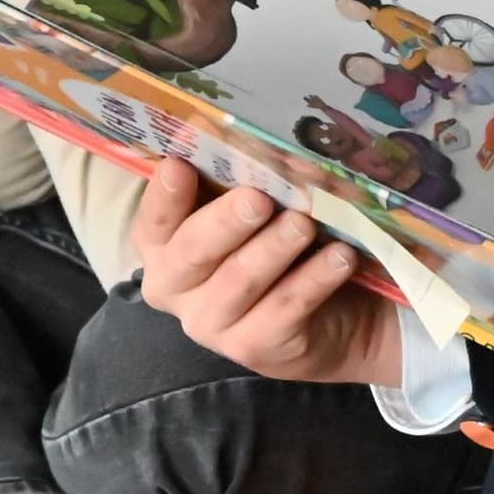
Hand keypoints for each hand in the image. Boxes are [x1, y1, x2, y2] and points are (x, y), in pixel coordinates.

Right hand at [132, 158, 406, 388]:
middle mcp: (175, 287)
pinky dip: (313, 280)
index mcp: (164, 247)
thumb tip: (269, 144)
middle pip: (192, 251)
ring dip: (274, 248)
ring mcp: (210, 323)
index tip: (179, 165)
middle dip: (225, 221)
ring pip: (239, 280)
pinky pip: (283, 309)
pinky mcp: (252, 348)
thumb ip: (245, 184)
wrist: (331, 316)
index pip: (154, 220)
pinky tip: (340, 258)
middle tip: (258, 199)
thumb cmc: (279, 248)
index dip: (164, 195)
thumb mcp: (257, 213)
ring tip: (304, 225)